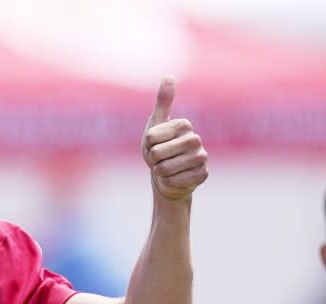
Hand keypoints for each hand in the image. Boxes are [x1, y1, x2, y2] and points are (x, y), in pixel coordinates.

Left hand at [142, 76, 207, 200]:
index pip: (150, 137)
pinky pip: (174, 181)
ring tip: (165, 169)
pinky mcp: (202, 175)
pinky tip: (174, 179)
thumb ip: (163, 102)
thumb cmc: (159, 149)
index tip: (154, 146)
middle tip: (159, 159)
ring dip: (159, 172)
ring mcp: (201, 158)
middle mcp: (195, 139)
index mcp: (184, 125)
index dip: (147, 146)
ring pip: (165, 169)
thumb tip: (169, 76)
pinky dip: (168, 183)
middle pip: (157, 153)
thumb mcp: (155, 125)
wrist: (167, 177)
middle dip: (152, 160)